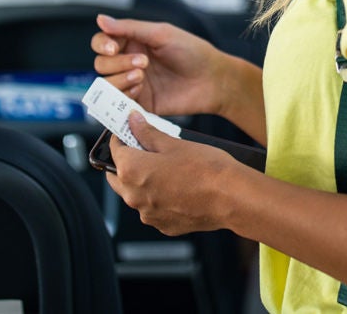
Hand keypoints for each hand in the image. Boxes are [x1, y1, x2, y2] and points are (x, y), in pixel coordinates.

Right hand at [90, 14, 222, 117]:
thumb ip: (129, 28)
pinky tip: (140, 88)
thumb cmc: (192, 52)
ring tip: (141, 76)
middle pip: (101, 64)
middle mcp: (129, 61)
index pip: (102, 42)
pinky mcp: (140, 102)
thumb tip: (100, 19)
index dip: (102, 45)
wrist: (212, 80)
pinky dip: (124, 94)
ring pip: (107, 83)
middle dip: (117, 63)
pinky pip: (119, 101)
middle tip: (143, 62)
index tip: (113, 48)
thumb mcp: (161, 34)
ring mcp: (134, 83)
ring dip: (119, 79)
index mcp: (133, 41)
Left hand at [104, 112, 237, 235]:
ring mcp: (149, 214)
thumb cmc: (206, 169)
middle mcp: (135, 197)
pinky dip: (158, 197)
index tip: (129, 131)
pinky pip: (152, 208)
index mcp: (132, 171)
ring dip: (142, 180)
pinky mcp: (163, 225)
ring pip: (135, 194)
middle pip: (118, 176)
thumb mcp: (174, 143)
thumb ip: (148, 133)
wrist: (231, 197)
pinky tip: (177, 186)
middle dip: (126, 161)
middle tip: (144, 147)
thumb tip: (134, 122)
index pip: (115, 150)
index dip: (122, 137)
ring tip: (166, 167)